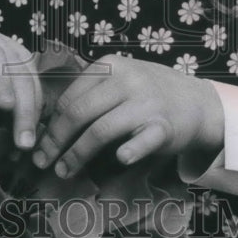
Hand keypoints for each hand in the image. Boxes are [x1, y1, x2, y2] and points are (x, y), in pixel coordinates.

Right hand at [0, 3, 41, 149]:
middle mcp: (1, 48)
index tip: (26, 151)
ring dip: (1, 80)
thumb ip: (4, 112)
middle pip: (21, 79)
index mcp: (17, 63)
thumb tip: (18, 147)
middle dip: (25, 112)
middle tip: (24, 144)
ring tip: (5, 105)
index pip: (34, 93)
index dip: (32, 122)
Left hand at [31, 54, 223, 177]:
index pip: (69, 98)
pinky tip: (119, 159)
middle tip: (43, 163)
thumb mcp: (120, 81)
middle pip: (78, 113)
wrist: (198, 102)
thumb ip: (91, 95)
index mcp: (109, 66)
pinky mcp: (165, 126)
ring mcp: (146, 102)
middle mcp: (126, 80)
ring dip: (77, 154)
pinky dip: (128, 150)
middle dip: (56, 142)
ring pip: (101, 130)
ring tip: (65, 171)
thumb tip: (48, 126)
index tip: (40, 145)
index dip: (50, 126)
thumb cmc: (148, 94)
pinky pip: (142, 140)